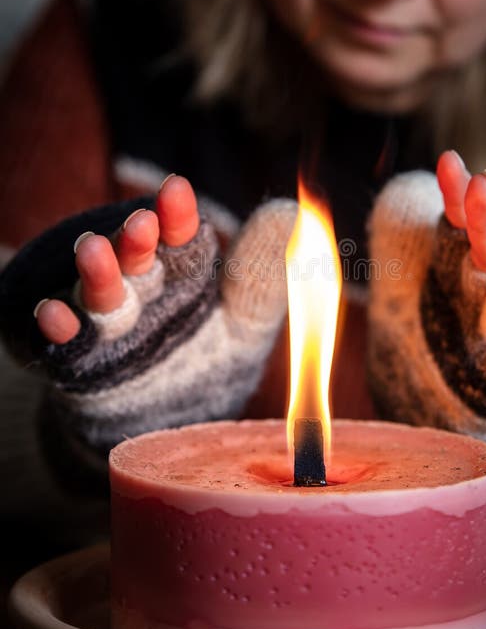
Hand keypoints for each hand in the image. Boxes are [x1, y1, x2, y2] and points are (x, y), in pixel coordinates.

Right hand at [17, 175, 295, 490]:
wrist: (168, 436)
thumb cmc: (212, 368)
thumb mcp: (246, 326)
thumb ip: (262, 277)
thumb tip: (287, 210)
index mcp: (181, 276)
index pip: (179, 238)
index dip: (177, 216)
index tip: (178, 193)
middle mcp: (140, 293)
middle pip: (135, 260)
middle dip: (136, 241)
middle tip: (143, 225)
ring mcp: (104, 327)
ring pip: (97, 294)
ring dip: (96, 274)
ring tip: (95, 252)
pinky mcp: (75, 364)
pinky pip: (60, 345)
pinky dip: (55, 329)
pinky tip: (54, 316)